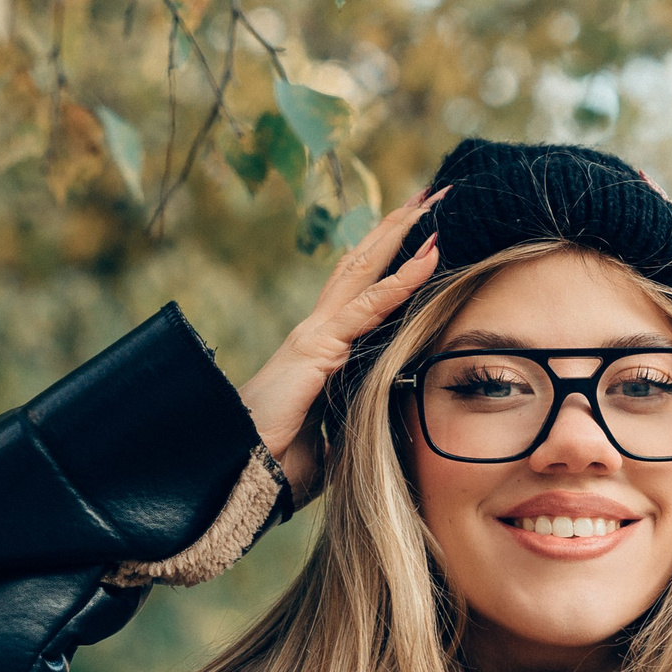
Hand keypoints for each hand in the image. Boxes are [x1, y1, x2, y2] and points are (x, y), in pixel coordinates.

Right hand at [237, 186, 445, 500]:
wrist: (240, 476)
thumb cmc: (278, 464)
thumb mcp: (331, 441)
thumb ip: (354, 424)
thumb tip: (384, 431)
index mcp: (320, 349)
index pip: (360, 292)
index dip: (389, 261)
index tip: (422, 234)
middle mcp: (316, 331)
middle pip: (360, 265)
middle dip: (395, 227)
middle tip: (429, 194)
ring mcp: (315, 335)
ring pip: (364, 270)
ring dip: (399, 233)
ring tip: (431, 200)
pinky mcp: (318, 349)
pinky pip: (369, 308)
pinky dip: (402, 279)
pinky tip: (430, 255)